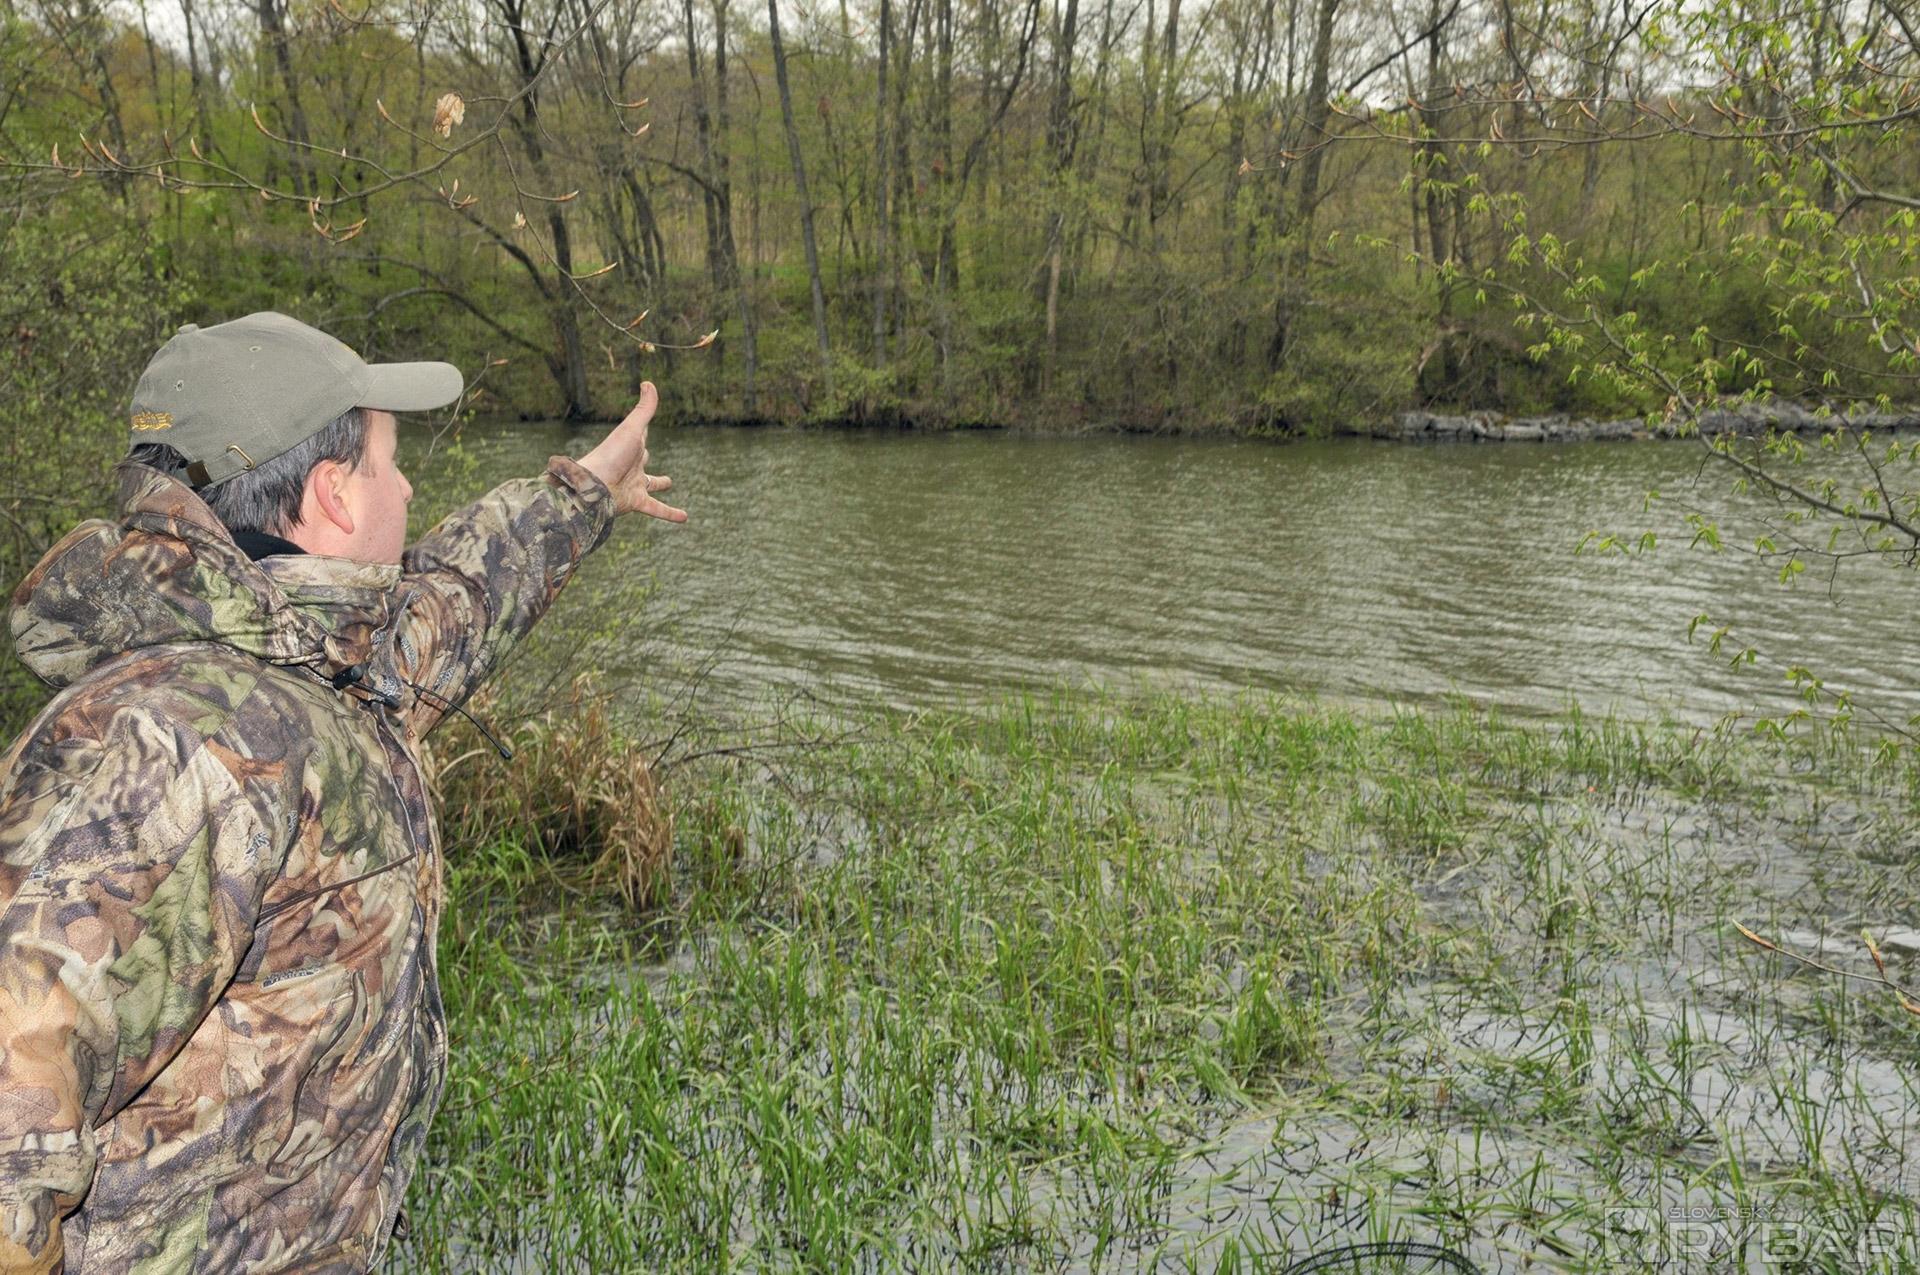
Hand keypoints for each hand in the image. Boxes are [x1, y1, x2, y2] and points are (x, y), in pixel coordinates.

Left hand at [577, 382, 686, 522]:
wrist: (593, 487)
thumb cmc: (611, 454)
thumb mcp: (632, 429)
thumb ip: (644, 409)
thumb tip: (649, 382)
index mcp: (630, 447)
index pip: (639, 435)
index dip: (641, 429)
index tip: (643, 423)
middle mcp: (631, 465)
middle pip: (641, 459)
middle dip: (646, 456)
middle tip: (647, 455)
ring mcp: (633, 484)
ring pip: (650, 484)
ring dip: (660, 484)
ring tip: (669, 483)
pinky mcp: (636, 501)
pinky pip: (657, 508)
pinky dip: (671, 514)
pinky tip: (685, 518)